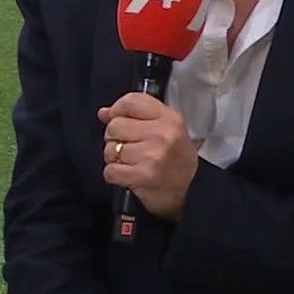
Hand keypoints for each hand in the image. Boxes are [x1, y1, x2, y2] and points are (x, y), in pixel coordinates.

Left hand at [99, 93, 197, 219]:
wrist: (189, 191)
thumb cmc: (173, 158)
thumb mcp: (164, 130)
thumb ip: (134, 116)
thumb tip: (104, 113)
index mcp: (170, 118)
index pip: (130, 102)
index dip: (117, 110)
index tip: (119, 119)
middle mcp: (163, 134)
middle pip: (114, 126)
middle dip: (115, 138)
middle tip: (130, 148)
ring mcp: (153, 155)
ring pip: (110, 149)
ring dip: (115, 159)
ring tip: (132, 163)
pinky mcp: (144, 176)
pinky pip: (110, 170)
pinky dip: (114, 175)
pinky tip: (128, 175)